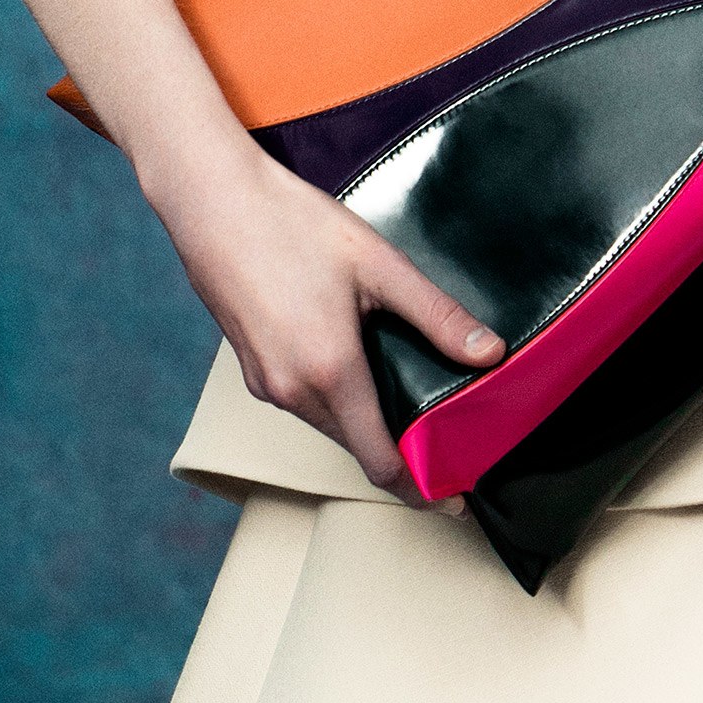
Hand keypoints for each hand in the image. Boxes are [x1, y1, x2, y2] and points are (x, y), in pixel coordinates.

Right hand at [142, 137, 503, 511]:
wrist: (211, 201)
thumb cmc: (292, 224)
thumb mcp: (378, 265)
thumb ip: (437, 315)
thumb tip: (491, 354)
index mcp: (330, 372)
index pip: (380, 461)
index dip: (421, 489)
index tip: (454, 502)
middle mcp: (291, 390)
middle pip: (355, 447)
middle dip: (400, 461)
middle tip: (445, 452)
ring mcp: (264, 382)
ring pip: (328, 425)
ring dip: (366, 428)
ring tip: (408, 411)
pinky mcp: (250, 367)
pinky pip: (303, 403)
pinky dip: (336, 404)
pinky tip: (357, 371)